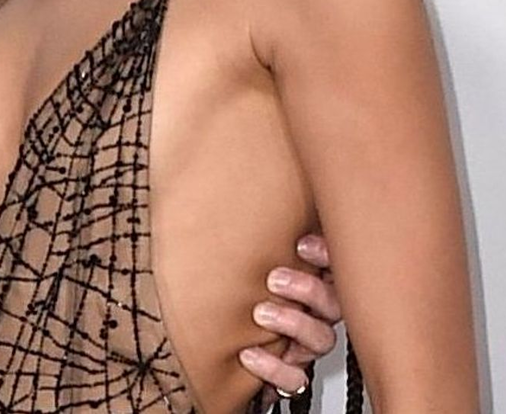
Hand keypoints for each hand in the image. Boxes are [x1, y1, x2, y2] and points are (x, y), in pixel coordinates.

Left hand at [238, 235, 340, 405]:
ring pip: (322, 339)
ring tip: (261, 314)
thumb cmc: (239, 286)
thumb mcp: (248, 253)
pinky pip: (295, 379)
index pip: (336, 266)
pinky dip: (276, 369)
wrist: (226, 337)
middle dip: (308, 289)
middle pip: (334, 303)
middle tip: (274, 280)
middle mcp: (315, 312)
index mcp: (311, 279)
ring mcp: (305, 343)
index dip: (327, 256)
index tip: (301, 246)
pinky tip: (250, 355)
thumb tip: (237, 183)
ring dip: (293, 324)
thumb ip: (257, 232)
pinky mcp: (290, 372)